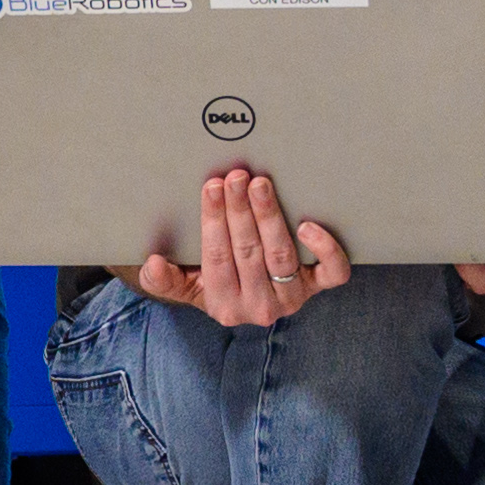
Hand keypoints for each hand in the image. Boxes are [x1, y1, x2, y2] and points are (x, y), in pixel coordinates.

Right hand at [133, 165, 348, 329]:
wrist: (249, 304)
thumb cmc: (215, 285)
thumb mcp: (185, 286)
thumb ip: (165, 279)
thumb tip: (152, 264)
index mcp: (223, 305)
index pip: (216, 257)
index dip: (214, 221)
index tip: (212, 188)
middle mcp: (259, 307)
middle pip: (248, 252)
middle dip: (240, 210)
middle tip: (236, 178)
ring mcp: (291, 298)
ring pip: (281, 255)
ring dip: (270, 216)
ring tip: (260, 185)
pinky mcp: (317, 288)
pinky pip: (331, 272)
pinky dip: (324, 249)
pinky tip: (308, 225)